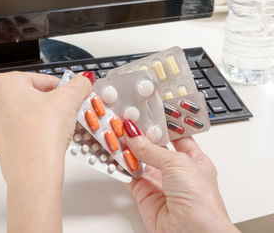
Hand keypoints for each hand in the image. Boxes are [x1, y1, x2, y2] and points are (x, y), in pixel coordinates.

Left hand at [0, 71, 92, 232]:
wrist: (33, 174)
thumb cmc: (42, 135)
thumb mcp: (68, 100)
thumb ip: (78, 85)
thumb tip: (84, 79)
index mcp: (4, 83)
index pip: (40, 78)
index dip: (60, 86)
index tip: (71, 93)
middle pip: (31, 94)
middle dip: (51, 101)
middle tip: (67, 109)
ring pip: (25, 112)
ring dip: (43, 115)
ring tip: (58, 125)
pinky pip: (20, 129)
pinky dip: (34, 130)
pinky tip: (47, 137)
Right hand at [122, 119, 238, 232]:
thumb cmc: (202, 202)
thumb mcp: (178, 163)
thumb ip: (151, 149)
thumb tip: (134, 134)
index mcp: (193, 159)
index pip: (175, 135)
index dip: (160, 124)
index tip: (145, 112)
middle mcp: (176, 171)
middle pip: (153, 147)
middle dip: (140, 135)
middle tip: (125, 121)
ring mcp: (159, 182)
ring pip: (139, 160)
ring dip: (127, 149)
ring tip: (115, 133)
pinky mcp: (144, 194)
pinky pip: (129, 176)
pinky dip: (120, 166)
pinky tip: (114, 155)